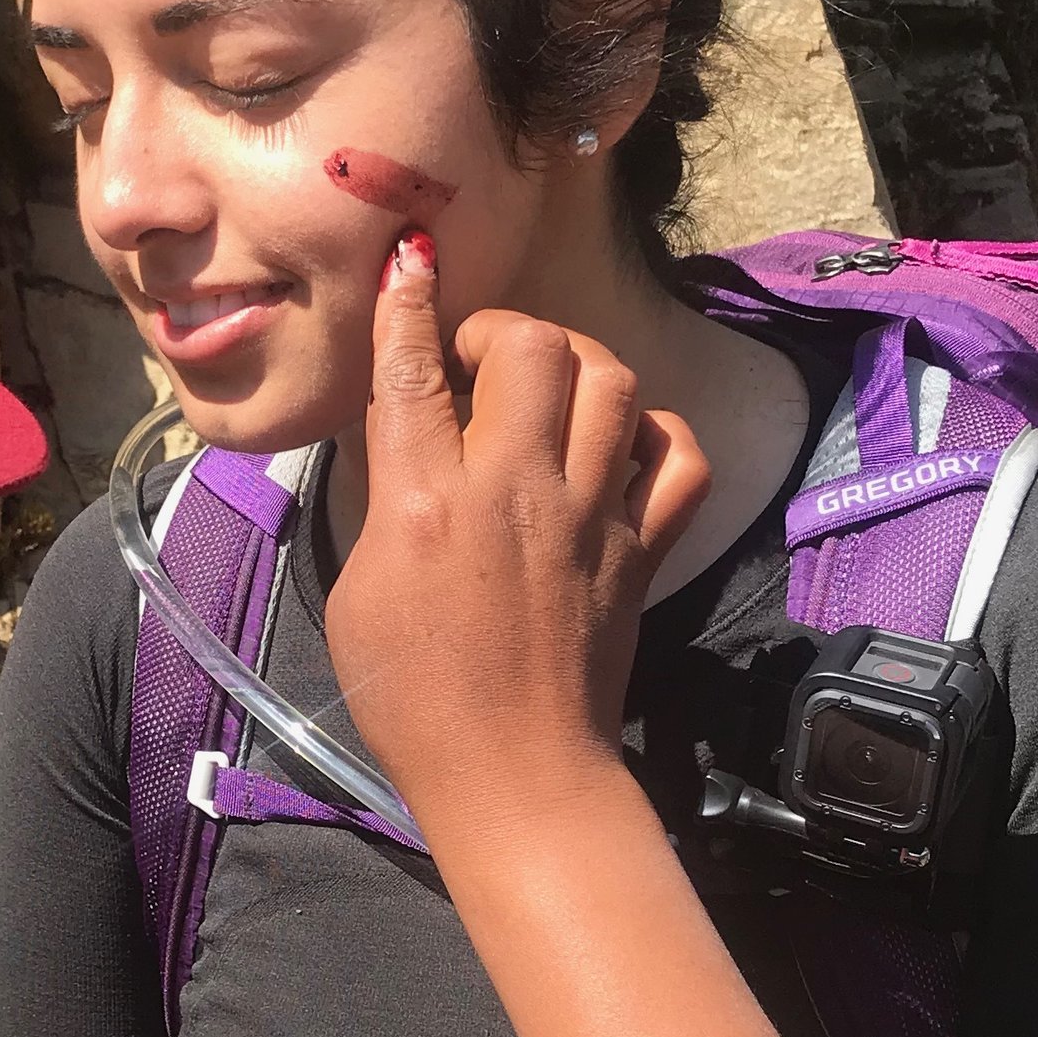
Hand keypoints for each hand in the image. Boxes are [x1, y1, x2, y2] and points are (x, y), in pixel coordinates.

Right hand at [324, 237, 706, 845]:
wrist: (513, 775)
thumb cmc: (412, 699)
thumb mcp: (359, 591)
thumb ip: (385, 504)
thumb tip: (406, 444)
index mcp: (425, 502)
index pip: (412, 371)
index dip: (409, 304)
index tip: (411, 261)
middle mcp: (514, 491)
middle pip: (532, 347)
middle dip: (503, 329)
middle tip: (477, 362)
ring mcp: (589, 516)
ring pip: (612, 382)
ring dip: (577, 362)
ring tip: (548, 388)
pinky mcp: (641, 551)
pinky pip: (678, 457)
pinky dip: (655, 434)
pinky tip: (619, 446)